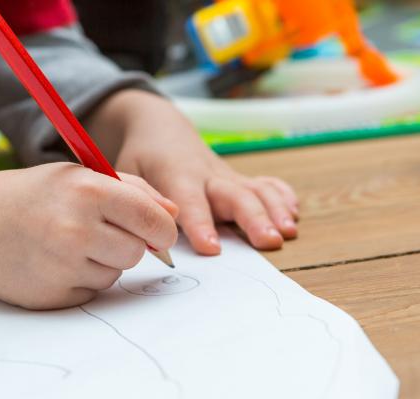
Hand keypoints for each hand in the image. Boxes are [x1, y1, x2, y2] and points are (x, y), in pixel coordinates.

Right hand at [0, 165, 177, 309]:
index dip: (162, 228)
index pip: (154, 219)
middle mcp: (76, 230)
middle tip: (99, 231)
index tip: (157, 231)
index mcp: (88, 192)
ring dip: (103, 262)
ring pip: (116, 274)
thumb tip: (174, 215)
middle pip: (138, 252)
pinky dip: (81, 280)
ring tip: (69, 244)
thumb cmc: (35, 195)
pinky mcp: (54, 295)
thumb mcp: (81, 176)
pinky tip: (55, 263)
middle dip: (128, 243)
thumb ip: (132, 190)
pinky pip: (92, 292)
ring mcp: (62, 266)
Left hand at [87, 90, 298, 254]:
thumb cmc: (140, 159)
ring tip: (287, 232)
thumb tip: (142, 235)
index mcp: (176, 175)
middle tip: (269, 241)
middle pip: (233, 195)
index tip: (212, 248)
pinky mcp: (238, 180)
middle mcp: (207, 175)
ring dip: (274, 210)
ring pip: (254, 190)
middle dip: (253, 218)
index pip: (190, 201)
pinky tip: (294, 213)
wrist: (159, 129)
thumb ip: (135, 202)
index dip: (200, 224)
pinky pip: (264, 184)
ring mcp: (226, 176)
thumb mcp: (125, 174)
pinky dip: (281, 196)